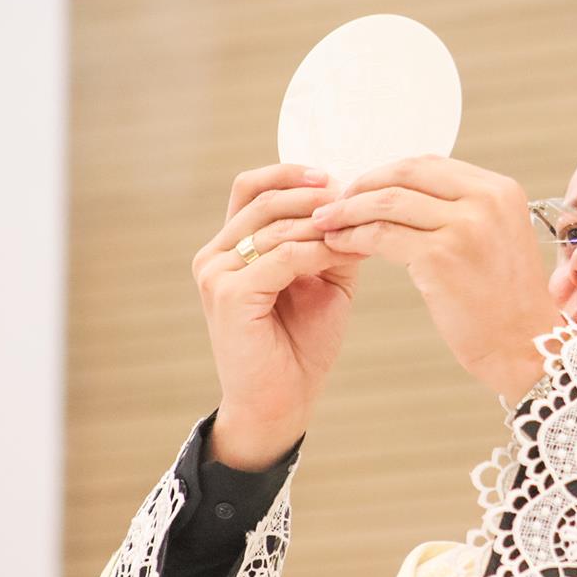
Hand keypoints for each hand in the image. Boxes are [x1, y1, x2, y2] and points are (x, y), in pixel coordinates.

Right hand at [190, 164, 367, 469]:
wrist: (283, 402)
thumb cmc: (301, 345)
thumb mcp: (324, 281)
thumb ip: (332, 242)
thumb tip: (358, 203)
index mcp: (232, 247)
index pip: (252, 188)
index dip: (291, 174)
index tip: (336, 177)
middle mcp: (215, 255)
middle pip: (264, 200)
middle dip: (313, 197)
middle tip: (354, 200)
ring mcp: (217, 274)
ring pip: (275, 227)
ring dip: (324, 226)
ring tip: (360, 231)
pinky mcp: (229, 295)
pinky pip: (280, 257)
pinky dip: (318, 251)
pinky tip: (347, 255)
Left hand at [313, 155, 563, 400]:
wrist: (527, 347)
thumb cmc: (506, 302)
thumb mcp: (496, 240)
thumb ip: (462, 211)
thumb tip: (406, 197)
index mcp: (500, 190)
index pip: (430, 164)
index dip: (388, 174)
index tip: (361, 189)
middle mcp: (485, 199)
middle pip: (406, 174)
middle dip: (363, 185)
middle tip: (333, 202)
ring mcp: (464, 225)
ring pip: (387, 202)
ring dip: (348, 210)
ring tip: (323, 223)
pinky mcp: (440, 256)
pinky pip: (382, 235)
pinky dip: (353, 237)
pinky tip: (338, 245)